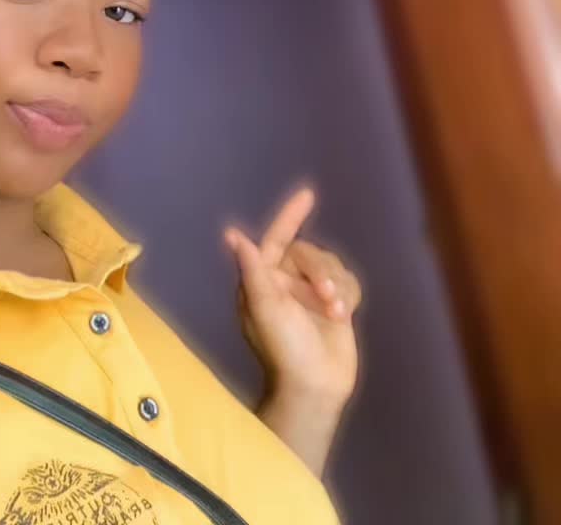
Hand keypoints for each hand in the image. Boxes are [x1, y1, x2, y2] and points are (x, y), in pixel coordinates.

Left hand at [225, 188, 360, 456]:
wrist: (317, 387)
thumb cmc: (284, 349)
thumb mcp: (265, 309)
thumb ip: (252, 270)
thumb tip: (233, 235)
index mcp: (264, 281)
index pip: (277, 239)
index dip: (291, 216)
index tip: (309, 195)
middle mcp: (286, 283)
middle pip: (310, 254)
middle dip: (320, 273)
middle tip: (326, 299)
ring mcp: (311, 294)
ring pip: (332, 265)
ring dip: (336, 286)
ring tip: (335, 313)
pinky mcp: (336, 305)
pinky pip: (349, 281)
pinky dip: (348, 294)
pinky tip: (343, 315)